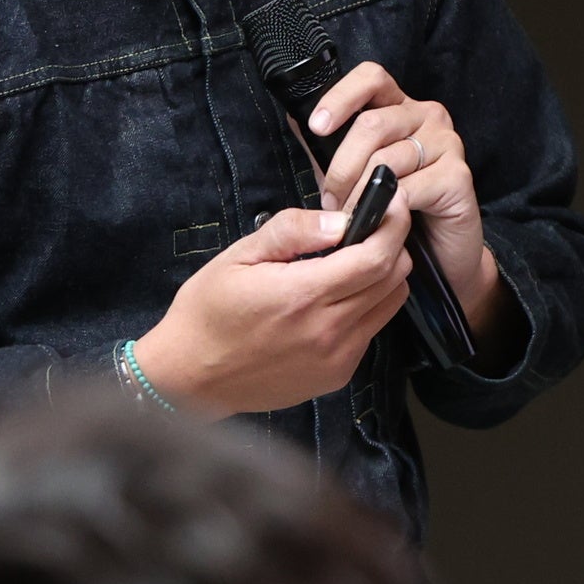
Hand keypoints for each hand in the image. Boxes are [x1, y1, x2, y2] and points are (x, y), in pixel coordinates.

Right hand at [128, 194, 417, 416]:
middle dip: (392, 246)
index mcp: (303, 295)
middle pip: (393, 279)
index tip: (391, 204)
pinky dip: (368, 308)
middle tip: (372, 230)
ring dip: (384, 277)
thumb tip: (341, 220)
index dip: (392, 227)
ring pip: (390, 305)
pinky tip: (336, 300)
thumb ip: (293, 231)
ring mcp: (337, 358)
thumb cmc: (207, 312)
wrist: (190, 378)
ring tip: (354, 263)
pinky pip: (371, 332)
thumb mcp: (239, 256)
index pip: (377, 257)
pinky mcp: (336, 376)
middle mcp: (328, 330)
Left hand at [304, 62, 509, 338]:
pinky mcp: (458, 176)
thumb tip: (296, 120)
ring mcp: (447, 144)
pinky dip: (386, 209)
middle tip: (330, 201)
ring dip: (358, 194)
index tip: (317, 127)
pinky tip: (380, 223)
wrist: (440, 257)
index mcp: (401, 108)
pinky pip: (409, 187)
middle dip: (341, 167)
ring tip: (351, 217)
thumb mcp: (355, 175)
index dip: (341, 97)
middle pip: (372, 123)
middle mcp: (428, 117)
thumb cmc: (396, 211)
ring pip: (387, 158)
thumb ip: (331, 149)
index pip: (372, 78)